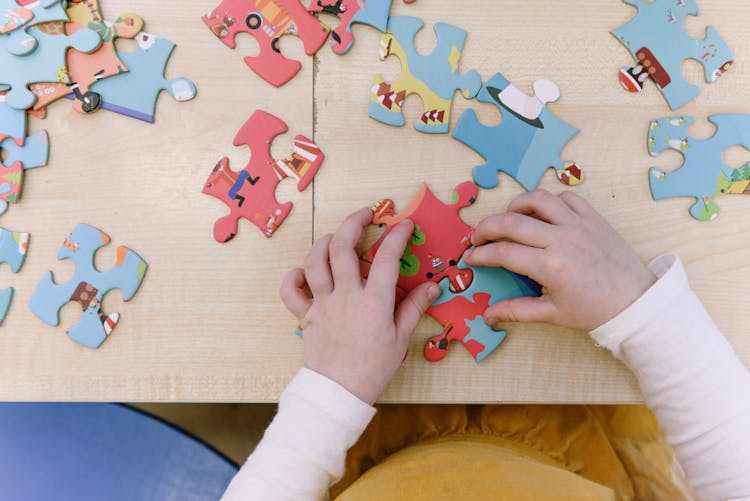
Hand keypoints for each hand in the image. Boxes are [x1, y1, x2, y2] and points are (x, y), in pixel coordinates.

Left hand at [280, 208, 440, 404]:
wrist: (340, 392)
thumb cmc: (373, 368)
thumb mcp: (400, 339)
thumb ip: (414, 308)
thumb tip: (432, 287)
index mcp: (374, 302)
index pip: (388, 258)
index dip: (397, 236)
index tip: (404, 226)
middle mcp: (346, 296)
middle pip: (342, 247)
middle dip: (354, 223)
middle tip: (365, 214)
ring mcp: (323, 303)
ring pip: (315, 261)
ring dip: (324, 242)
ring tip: (336, 237)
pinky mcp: (307, 315)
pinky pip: (291, 291)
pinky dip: (294, 276)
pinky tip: (305, 272)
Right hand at [464, 190, 656, 331]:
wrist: (637, 302)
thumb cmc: (594, 310)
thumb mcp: (552, 314)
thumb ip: (516, 310)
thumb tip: (487, 315)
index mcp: (549, 266)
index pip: (502, 252)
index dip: (481, 254)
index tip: (471, 257)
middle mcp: (561, 239)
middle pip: (511, 222)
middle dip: (486, 227)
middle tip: (477, 237)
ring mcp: (578, 224)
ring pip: (537, 199)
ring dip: (515, 205)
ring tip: (507, 218)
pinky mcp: (593, 217)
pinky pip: (565, 197)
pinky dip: (548, 201)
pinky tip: (540, 214)